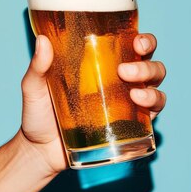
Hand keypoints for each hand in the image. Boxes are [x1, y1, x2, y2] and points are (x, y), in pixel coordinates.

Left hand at [18, 33, 166, 175]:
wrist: (39, 151)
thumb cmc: (39, 114)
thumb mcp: (34, 87)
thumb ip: (37, 66)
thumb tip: (42, 40)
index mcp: (103, 64)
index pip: (132, 45)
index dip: (144, 40)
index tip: (137, 40)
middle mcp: (121, 80)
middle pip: (150, 63)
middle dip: (147, 63)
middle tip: (126, 70)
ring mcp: (127, 103)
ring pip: (156, 85)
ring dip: (152, 84)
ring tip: (135, 93)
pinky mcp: (129, 126)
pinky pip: (153, 113)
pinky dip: (153, 104)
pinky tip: (139, 102)